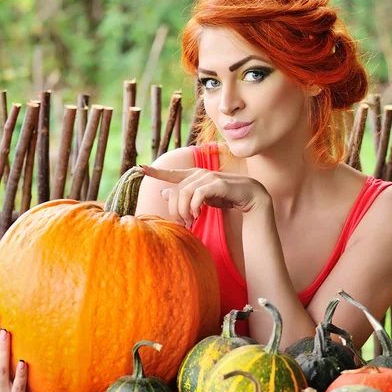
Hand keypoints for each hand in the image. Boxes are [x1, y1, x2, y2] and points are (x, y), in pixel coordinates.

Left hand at [139, 165, 270, 226]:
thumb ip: (185, 195)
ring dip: (184, 210)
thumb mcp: (203, 199)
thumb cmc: (227, 198)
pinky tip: (197, 214)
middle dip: (175, 209)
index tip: (141, 168)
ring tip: (190, 220)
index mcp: (195, 176)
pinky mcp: (217, 183)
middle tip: (182, 222)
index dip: (157, 171)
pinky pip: (197, 194)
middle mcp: (200, 173)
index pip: (172, 173)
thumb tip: (163, 192)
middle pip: (176, 190)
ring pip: (184, 192)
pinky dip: (194, 206)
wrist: (251, 198)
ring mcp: (209, 177)